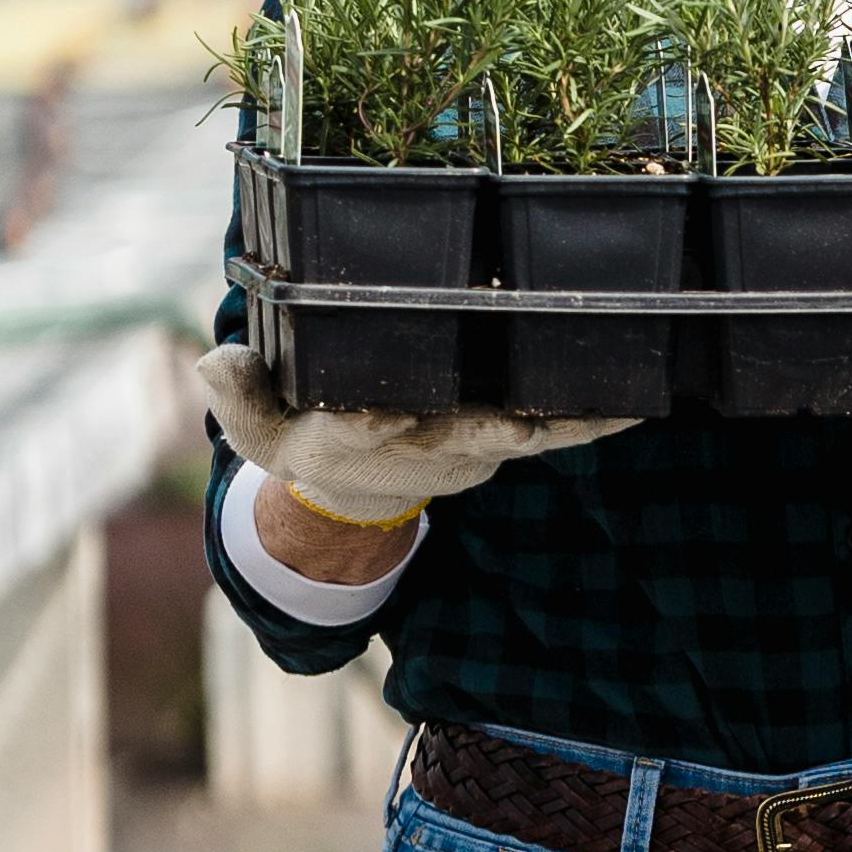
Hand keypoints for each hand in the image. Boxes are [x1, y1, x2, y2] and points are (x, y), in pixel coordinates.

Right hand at [198, 347, 636, 530]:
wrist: (354, 490)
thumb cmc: (300, 436)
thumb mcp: (254, 422)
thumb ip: (236, 391)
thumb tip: (209, 361)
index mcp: (347, 439)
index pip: (355, 430)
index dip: (367, 424)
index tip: (377, 414)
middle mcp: (415, 448)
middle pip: (453, 438)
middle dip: (485, 432)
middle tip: (517, 426)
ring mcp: (466, 448)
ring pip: (520, 434)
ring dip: (564, 424)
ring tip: (616, 405)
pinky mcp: (502, 440)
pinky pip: (554, 428)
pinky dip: (594, 418)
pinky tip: (642, 401)